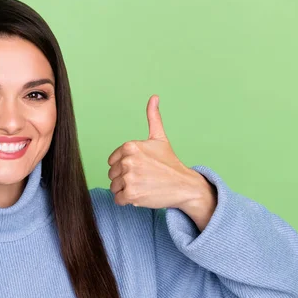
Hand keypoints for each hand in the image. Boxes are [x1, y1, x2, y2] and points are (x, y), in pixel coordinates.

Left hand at [107, 95, 215, 227]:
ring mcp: (129, 178)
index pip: (112, 161)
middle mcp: (127, 160)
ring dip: (126, 190)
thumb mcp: (160, 138)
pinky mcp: (131, 194)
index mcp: (130, 146)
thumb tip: (154, 97)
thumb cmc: (170, 163)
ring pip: (114, 188)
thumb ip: (153, 118)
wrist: (185, 186)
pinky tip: (142, 195)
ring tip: (144, 186)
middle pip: (112, 175)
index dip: (125, 167)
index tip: (141, 167)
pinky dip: (128, 201)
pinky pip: (118, 199)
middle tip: (144, 178)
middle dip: (125, 179)